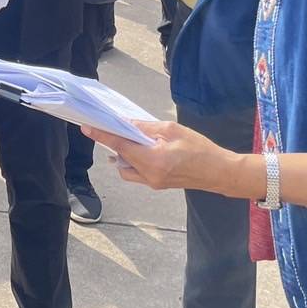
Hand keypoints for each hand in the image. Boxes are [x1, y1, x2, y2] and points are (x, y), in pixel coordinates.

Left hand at [83, 120, 237, 193]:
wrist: (219, 172)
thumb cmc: (200, 148)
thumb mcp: (172, 130)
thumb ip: (146, 128)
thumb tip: (125, 123)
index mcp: (153, 161)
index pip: (120, 145)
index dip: (102, 135)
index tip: (87, 127)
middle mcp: (149, 176)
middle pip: (120, 159)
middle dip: (114, 144)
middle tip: (114, 128)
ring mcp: (153, 183)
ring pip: (126, 169)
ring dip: (123, 154)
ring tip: (131, 138)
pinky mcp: (157, 185)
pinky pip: (136, 173)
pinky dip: (133, 160)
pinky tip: (141, 148)